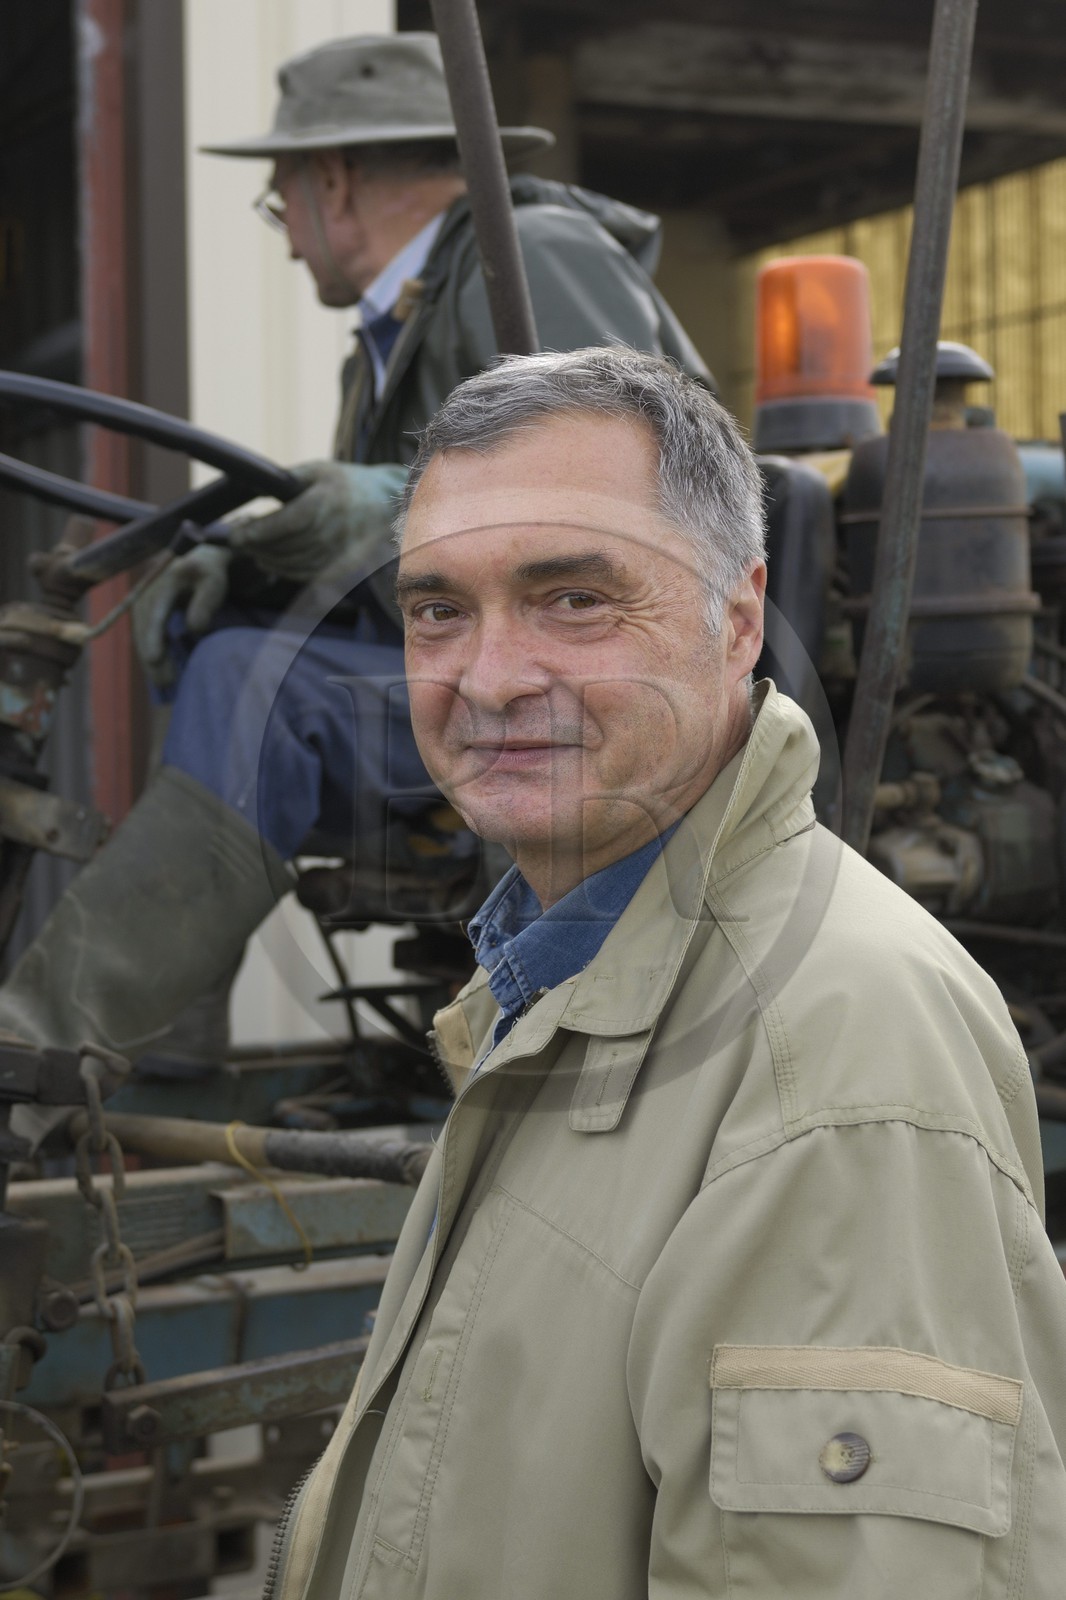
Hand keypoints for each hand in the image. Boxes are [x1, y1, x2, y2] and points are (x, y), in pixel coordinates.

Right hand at [132, 544, 232, 687]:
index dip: (154, 636)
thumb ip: (205, 603)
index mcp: (166, 580)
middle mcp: (149, 589)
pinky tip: (159, 668)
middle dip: (151, 655)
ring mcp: (144, 598)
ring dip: (149, 657)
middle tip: (164, 682)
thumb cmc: (209, 571)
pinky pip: (144, 631)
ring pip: (142, 631)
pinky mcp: (145, 607)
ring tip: (163, 682)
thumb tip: (194, 628)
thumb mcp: (214, 583)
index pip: (156, 612)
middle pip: (145, 626)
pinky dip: (150, 649)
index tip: (155, 658)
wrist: (196, 554)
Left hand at [227, 460, 406, 582]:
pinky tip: (270, 561)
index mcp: (328, 501)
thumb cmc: (345, 484)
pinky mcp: (342, 568)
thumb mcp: (317, 471)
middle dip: (257, 546)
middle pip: (287, 546)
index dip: (261, 531)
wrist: (386, 505)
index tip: (237, 534)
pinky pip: (306, 574)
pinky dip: (284, 570)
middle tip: (236, 541)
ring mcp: (340, 552)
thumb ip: (286, 480)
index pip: (289, 522)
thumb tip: (248, 486)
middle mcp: (335, 530)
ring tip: (251, 550)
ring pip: (294, 563)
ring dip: (267, 559)